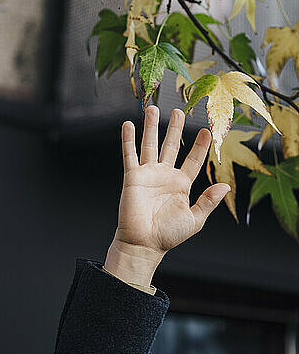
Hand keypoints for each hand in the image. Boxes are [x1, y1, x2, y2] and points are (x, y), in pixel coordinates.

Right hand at [104, 106, 230, 286]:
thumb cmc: (168, 235)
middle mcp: (165, 175)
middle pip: (171, 146)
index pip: (193, 160)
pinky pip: (130, 155)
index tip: (207, 130)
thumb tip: (225, 186)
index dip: (199, 146)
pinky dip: (128, 140)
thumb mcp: (195, 220)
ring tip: (152, 109)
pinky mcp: (133, 177)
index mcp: (181, 184)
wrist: (143, 244)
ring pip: (150, 145)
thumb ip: (208, 202)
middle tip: (179, 111)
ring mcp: (148, 174)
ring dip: (151, 127)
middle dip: (174, 128)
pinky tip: (128, 125)